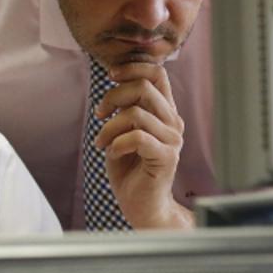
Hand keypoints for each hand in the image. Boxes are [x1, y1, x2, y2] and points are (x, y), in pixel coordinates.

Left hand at [92, 61, 195, 229]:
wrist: (141, 205)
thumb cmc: (130, 168)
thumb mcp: (123, 130)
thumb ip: (125, 107)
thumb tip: (115, 82)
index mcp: (164, 111)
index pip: (158, 73)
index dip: (133, 67)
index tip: (110, 76)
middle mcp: (173, 122)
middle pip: (144, 87)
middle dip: (113, 96)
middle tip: (99, 114)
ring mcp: (172, 139)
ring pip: (136, 113)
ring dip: (109, 127)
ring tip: (101, 142)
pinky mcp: (167, 157)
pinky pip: (137, 137)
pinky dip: (117, 143)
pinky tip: (112, 153)